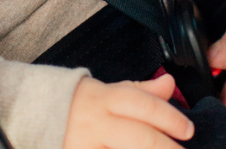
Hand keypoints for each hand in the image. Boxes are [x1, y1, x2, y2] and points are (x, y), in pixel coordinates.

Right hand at [64, 74, 193, 148]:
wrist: (37, 115)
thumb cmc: (79, 106)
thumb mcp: (107, 91)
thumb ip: (141, 91)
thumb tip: (170, 83)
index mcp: (105, 100)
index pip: (142, 104)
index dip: (169, 116)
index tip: (188, 129)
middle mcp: (97, 125)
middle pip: (139, 137)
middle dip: (166, 148)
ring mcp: (87, 147)